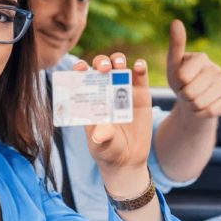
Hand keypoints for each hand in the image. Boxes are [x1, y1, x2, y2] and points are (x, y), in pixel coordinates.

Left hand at [75, 53, 152, 194]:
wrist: (127, 160)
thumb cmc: (107, 151)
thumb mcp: (100, 146)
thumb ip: (101, 138)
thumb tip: (101, 132)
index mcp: (89, 99)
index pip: (81, 78)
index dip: (79, 69)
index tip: (79, 68)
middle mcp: (104, 90)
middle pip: (100, 67)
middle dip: (100, 62)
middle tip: (103, 68)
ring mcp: (123, 90)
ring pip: (119, 67)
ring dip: (118, 60)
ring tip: (118, 64)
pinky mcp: (141, 95)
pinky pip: (140, 77)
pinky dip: (140, 68)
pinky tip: (139, 65)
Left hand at [167, 20, 220, 118]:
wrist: (191, 100)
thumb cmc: (180, 80)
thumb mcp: (173, 64)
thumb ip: (176, 45)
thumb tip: (176, 21)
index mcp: (201, 58)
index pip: (183, 77)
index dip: (177, 83)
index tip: (179, 80)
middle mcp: (216, 68)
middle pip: (190, 92)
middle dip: (183, 96)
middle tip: (186, 91)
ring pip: (200, 103)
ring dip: (192, 105)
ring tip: (193, 98)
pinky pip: (211, 111)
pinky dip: (201, 113)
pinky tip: (203, 106)